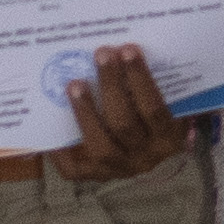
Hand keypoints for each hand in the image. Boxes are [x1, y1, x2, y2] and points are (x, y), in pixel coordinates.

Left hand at [59, 45, 188, 181]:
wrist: (149, 151)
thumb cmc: (155, 114)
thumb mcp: (169, 102)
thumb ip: (159, 82)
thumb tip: (131, 48)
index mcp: (168, 138)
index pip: (154, 109)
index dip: (140, 79)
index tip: (127, 50)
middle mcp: (146, 158)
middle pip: (124, 124)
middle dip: (111, 86)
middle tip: (101, 54)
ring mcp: (119, 169)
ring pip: (100, 146)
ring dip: (86, 112)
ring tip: (75, 83)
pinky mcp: (95, 176)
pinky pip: (74, 168)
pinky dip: (61, 149)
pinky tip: (53, 123)